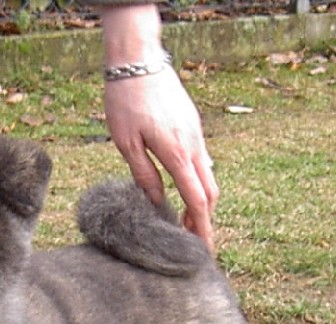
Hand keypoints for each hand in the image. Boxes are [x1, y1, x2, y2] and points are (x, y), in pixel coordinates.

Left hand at [99, 3, 219, 249]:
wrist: (138, 61)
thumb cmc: (125, 101)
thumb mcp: (126, 143)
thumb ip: (144, 175)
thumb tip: (157, 203)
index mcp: (177, 154)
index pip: (197, 200)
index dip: (202, 227)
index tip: (204, 249)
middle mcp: (193, 146)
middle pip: (209, 193)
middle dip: (205, 219)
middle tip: (193, 240)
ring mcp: (197, 135)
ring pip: (208, 177)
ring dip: (202, 201)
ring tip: (188, 220)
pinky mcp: (193, 127)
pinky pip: (203, 161)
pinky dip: (199, 182)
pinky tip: (185, 189)